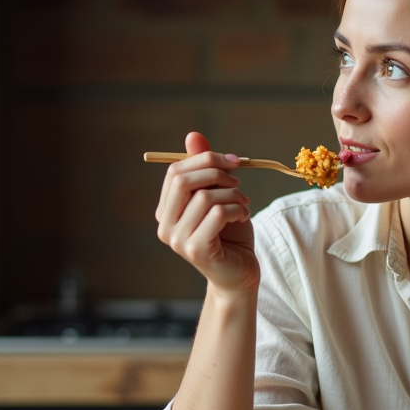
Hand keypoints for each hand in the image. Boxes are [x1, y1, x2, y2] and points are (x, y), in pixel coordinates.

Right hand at [155, 132, 258, 294]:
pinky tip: (244, 216)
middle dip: (215, 172)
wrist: (240, 275)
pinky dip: (237, 209)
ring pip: (205, 196)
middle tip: (237, 180)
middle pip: (182, 180)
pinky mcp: (196, 250)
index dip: (204, 159)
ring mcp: (178, 240)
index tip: (232, 161)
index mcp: (166, 210)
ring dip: (232, 195)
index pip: (175, 171)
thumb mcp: (218, 197)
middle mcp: (165, 226)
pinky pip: (217, 213)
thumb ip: (204, 169)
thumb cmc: (230, 236)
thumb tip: (192, 135)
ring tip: (242, 204)